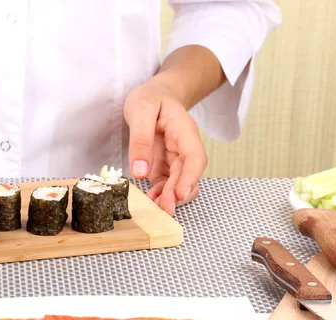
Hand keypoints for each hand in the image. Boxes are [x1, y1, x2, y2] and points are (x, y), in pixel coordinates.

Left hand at [123, 78, 207, 215]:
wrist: (154, 94)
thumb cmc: (149, 97)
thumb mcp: (140, 110)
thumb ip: (140, 140)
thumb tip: (140, 171)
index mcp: (184, 131)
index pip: (195, 157)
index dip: (190, 177)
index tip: (181, 194)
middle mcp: (183, 147)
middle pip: (188, 174)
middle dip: (178, 194)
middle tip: (165, 209)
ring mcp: (174, 157)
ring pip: (180, 182)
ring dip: (171, 197)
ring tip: (158, 208)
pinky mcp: (163, 165)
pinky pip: (167, 183)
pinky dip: (162, 193)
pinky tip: (152, 199)